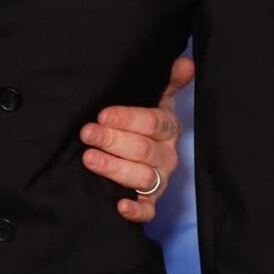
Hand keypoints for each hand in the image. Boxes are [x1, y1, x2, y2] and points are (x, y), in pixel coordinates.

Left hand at [78, 55, 194, 222]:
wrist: (139, 152)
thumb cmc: (142, 120)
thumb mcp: (154, 97)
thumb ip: (168, 81)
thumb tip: (186, 62)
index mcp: (167, 128)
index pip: (153, 122)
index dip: (128, 118)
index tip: (102, 115)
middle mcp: (166, 155)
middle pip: (143, 149)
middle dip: (112, 141)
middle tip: (87, 133)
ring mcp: (159, 179)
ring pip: (143, 177)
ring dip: (115, 169)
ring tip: (89, 159)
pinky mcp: (150, 201)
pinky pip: (147, 210)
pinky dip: (136, 211)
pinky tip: (120, 206)